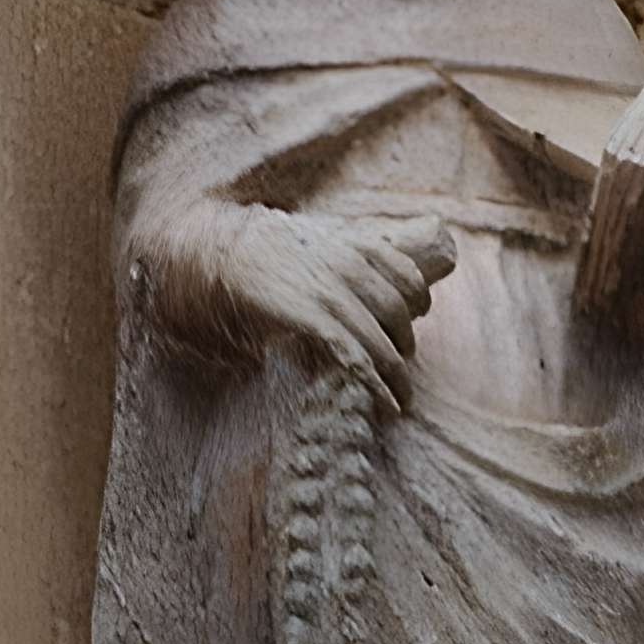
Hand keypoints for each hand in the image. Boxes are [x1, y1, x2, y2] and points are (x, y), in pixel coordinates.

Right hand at [224, 208, 456, 412]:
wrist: (224, 253)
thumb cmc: (267, 250)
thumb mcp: (316, 239)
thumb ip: (343, 254)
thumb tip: (362, 280)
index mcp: (358, 245)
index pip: (408, 276)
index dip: (419, 301)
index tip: (419, 317)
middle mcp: (352, 267)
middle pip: (399, 313)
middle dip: (406, 344)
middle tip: (403, 365)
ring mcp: (334, 294)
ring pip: (382, 341)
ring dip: (398, 376)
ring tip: (403, 398)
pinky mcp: (314, 318)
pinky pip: (357, 357)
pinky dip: (377, 384)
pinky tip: (388, 404)